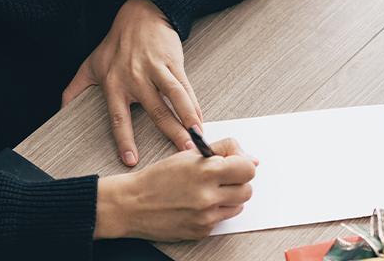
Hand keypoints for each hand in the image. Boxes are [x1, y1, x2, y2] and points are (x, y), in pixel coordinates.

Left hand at [63, 0, 202, 166]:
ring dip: (188, 119)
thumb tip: (60, 110)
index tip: (131, 160)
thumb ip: (74, 89)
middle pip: (156, 111)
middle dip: (170, 133)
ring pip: (175, 99)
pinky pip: (185, 87)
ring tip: (197, 137)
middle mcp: (136, 78)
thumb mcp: (89, 65)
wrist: (140, 14)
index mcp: (114, 84)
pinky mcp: (173, 63)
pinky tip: (201, 119)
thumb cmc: (115, 42)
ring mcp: (156, 70)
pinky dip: (194, 105)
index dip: (124, 139)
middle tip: (181, 154)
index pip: (118, 117)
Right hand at [93, 138, 257, 240]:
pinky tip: (197, 205)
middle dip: (238, 183)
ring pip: (238, 206)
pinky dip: (214, 212)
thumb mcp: (187, 154)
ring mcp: (206, 216)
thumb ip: (221, 151)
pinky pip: (221, 220)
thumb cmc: (157, 178)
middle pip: (247, 190)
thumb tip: (251, 160)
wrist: (131, 204)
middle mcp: (208, 196)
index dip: (244, 164)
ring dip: (229, 198)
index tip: (236, 164)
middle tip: (223, 179)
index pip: (248, 169)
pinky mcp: (202, 231)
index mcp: (206, 171)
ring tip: (208, 192)